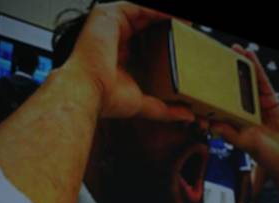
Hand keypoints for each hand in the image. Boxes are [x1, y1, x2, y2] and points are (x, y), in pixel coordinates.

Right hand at [63, 1, 193, 121]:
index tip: (186, 41)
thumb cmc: (105, 99)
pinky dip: (158, 11)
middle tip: (190, 29)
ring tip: (187, 23)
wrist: (88, 93)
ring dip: (165, 16)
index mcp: (120, 55)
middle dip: (168, 24)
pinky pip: (138, 6)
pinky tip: (175, 17)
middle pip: (147, 24)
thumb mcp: (144, 103)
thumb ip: (166, 109)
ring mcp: (109, 24)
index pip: (148, 40)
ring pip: (143, 12)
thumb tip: (187, 116)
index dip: (167, 38)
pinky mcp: (107, 15)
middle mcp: (114, 37)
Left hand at [209, 44, 278, 184]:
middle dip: (225, 73)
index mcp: (234, 120)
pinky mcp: (271, 100)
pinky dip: (256, 68)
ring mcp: (257, 104)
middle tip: (215, 55)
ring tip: (233, 49)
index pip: (220, 103)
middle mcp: (244, 111)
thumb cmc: (266, 155)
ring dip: (241, 65)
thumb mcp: (245, 143)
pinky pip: (262, 81)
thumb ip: (230, 134)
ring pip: (247, 82)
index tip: (201, 79)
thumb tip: (211, 125)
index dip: (212, 91)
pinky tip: (250, 57)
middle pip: (232, 88)